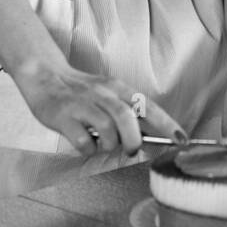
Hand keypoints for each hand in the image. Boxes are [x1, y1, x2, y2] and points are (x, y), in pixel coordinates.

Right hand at [16, 63, 187, 158]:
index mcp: (117, 88)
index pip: (148, 106)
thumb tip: (149, 134)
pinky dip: (88, 148)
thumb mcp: (108, 93)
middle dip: (134, 140)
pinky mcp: (63, 117)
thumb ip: (126, 110)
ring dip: (110, 145)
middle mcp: (102, 95)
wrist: (44, 76)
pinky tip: (84, 143)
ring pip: (107, 130)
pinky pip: (83, 140)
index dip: (167, 124)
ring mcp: (82, 105)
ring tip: (103, 144)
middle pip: (127, 118)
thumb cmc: (80, 90)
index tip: (181, 139)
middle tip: (131, 150)